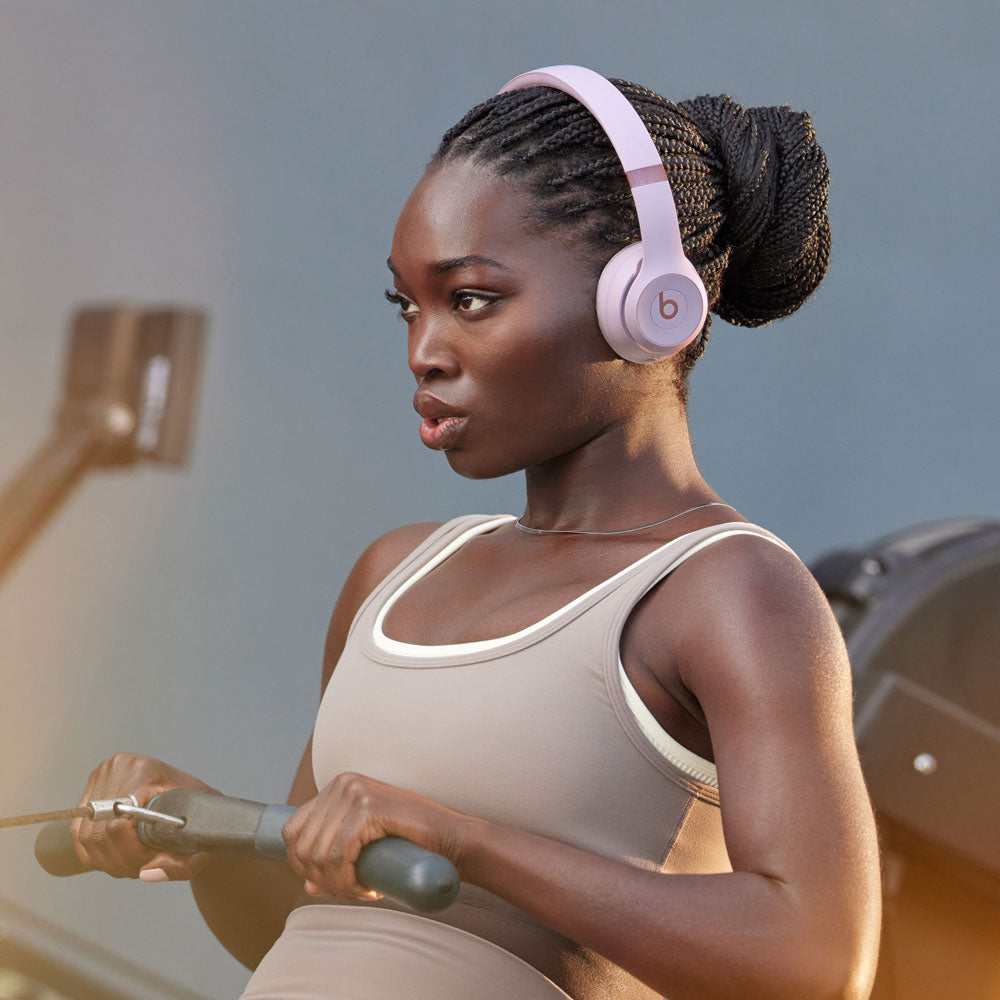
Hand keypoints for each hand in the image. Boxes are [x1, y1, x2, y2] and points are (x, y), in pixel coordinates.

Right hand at [72, 752, 219, 881]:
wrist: (192, 804)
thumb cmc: (199, 817)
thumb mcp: (200, 842)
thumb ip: (179, 864)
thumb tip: (148, 874)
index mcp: (146, 771)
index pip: (119, 825)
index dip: (129, 853)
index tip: (147, 861)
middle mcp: (117, 768)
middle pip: (99, 834)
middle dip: (120, 861)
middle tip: (142, 866)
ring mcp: (101, 778)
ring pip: (86, 837)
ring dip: (108, 860)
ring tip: (134, 861)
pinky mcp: (90, 790)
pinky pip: (79, 834)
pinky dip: (96, 853)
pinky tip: (120, 853)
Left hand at [282, 772, 466, 899]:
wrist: (452, 839)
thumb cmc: (412, 844)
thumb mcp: (366, 849)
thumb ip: (336, 859)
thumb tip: (308, 884)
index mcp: (337, 786)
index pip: (293, 830)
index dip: (301, 865)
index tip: (327, 883)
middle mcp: (342, 782)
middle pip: (304, 844)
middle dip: (320, 878)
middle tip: (349, 891)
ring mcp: (355, 791)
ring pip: (320, 853)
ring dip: (336, 884)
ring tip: (361, 891)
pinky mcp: (369, 807)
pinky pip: (340, 855)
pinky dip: (347, 880)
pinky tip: (367, 888)